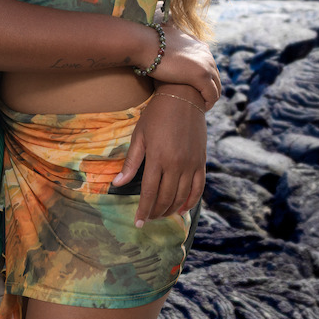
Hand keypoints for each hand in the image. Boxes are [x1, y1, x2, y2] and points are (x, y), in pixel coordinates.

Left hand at [113, 88, 206, 222]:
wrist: (184, 96)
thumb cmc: (156, 114)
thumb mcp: (139, 135)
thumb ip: (131, 162)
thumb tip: (117, 184)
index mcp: (158, 158)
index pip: (149, 192)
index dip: (143, 210)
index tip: (138, 222)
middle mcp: (176, 164)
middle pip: (166, 198)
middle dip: (155, 212)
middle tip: (148, 219)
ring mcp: (191, 164)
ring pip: (182, 196)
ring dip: (171, 210)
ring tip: (161, 215)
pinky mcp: (201, 161)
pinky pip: (198, 188)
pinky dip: (191, 201)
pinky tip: (182, 209)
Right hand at [151, 25, 220, 109]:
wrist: (144, 44)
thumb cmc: (148, 45)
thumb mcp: (165, 42)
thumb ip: (172, 45)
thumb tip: (163, 46)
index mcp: (199, 46)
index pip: (208, 65)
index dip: (203, 79)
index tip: (194, 89)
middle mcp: (206, 54)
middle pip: (215, 77)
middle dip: (208, 90)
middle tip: (197, 102)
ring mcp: (206, 64)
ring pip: (216, 88)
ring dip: (209, 99)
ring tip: (197, 107)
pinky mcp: (202, 76)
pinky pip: (212, 95)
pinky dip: (208, 104)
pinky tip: (198, 109)